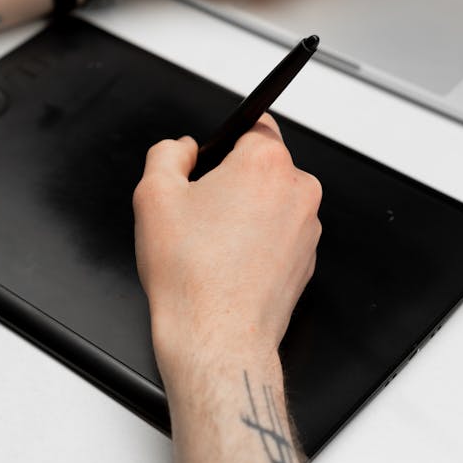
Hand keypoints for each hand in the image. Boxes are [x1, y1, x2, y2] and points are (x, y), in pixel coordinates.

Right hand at [132, 115, 321, 389]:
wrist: (217, 338)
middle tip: (197, 212)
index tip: (207, 161)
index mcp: (266, 163)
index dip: (224, 141)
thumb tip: (181, 148)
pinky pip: (279, 236)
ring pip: (270, 203)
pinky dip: (257, 243)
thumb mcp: (154, 195)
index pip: (254, 124)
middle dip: (231, 181)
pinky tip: (227, 265)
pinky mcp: (307, 261)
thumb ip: (166, 154)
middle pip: (262, 166)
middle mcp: (298, 190)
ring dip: (244, 215)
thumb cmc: (191, 274)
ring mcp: (308, 229)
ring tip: (209, 245)